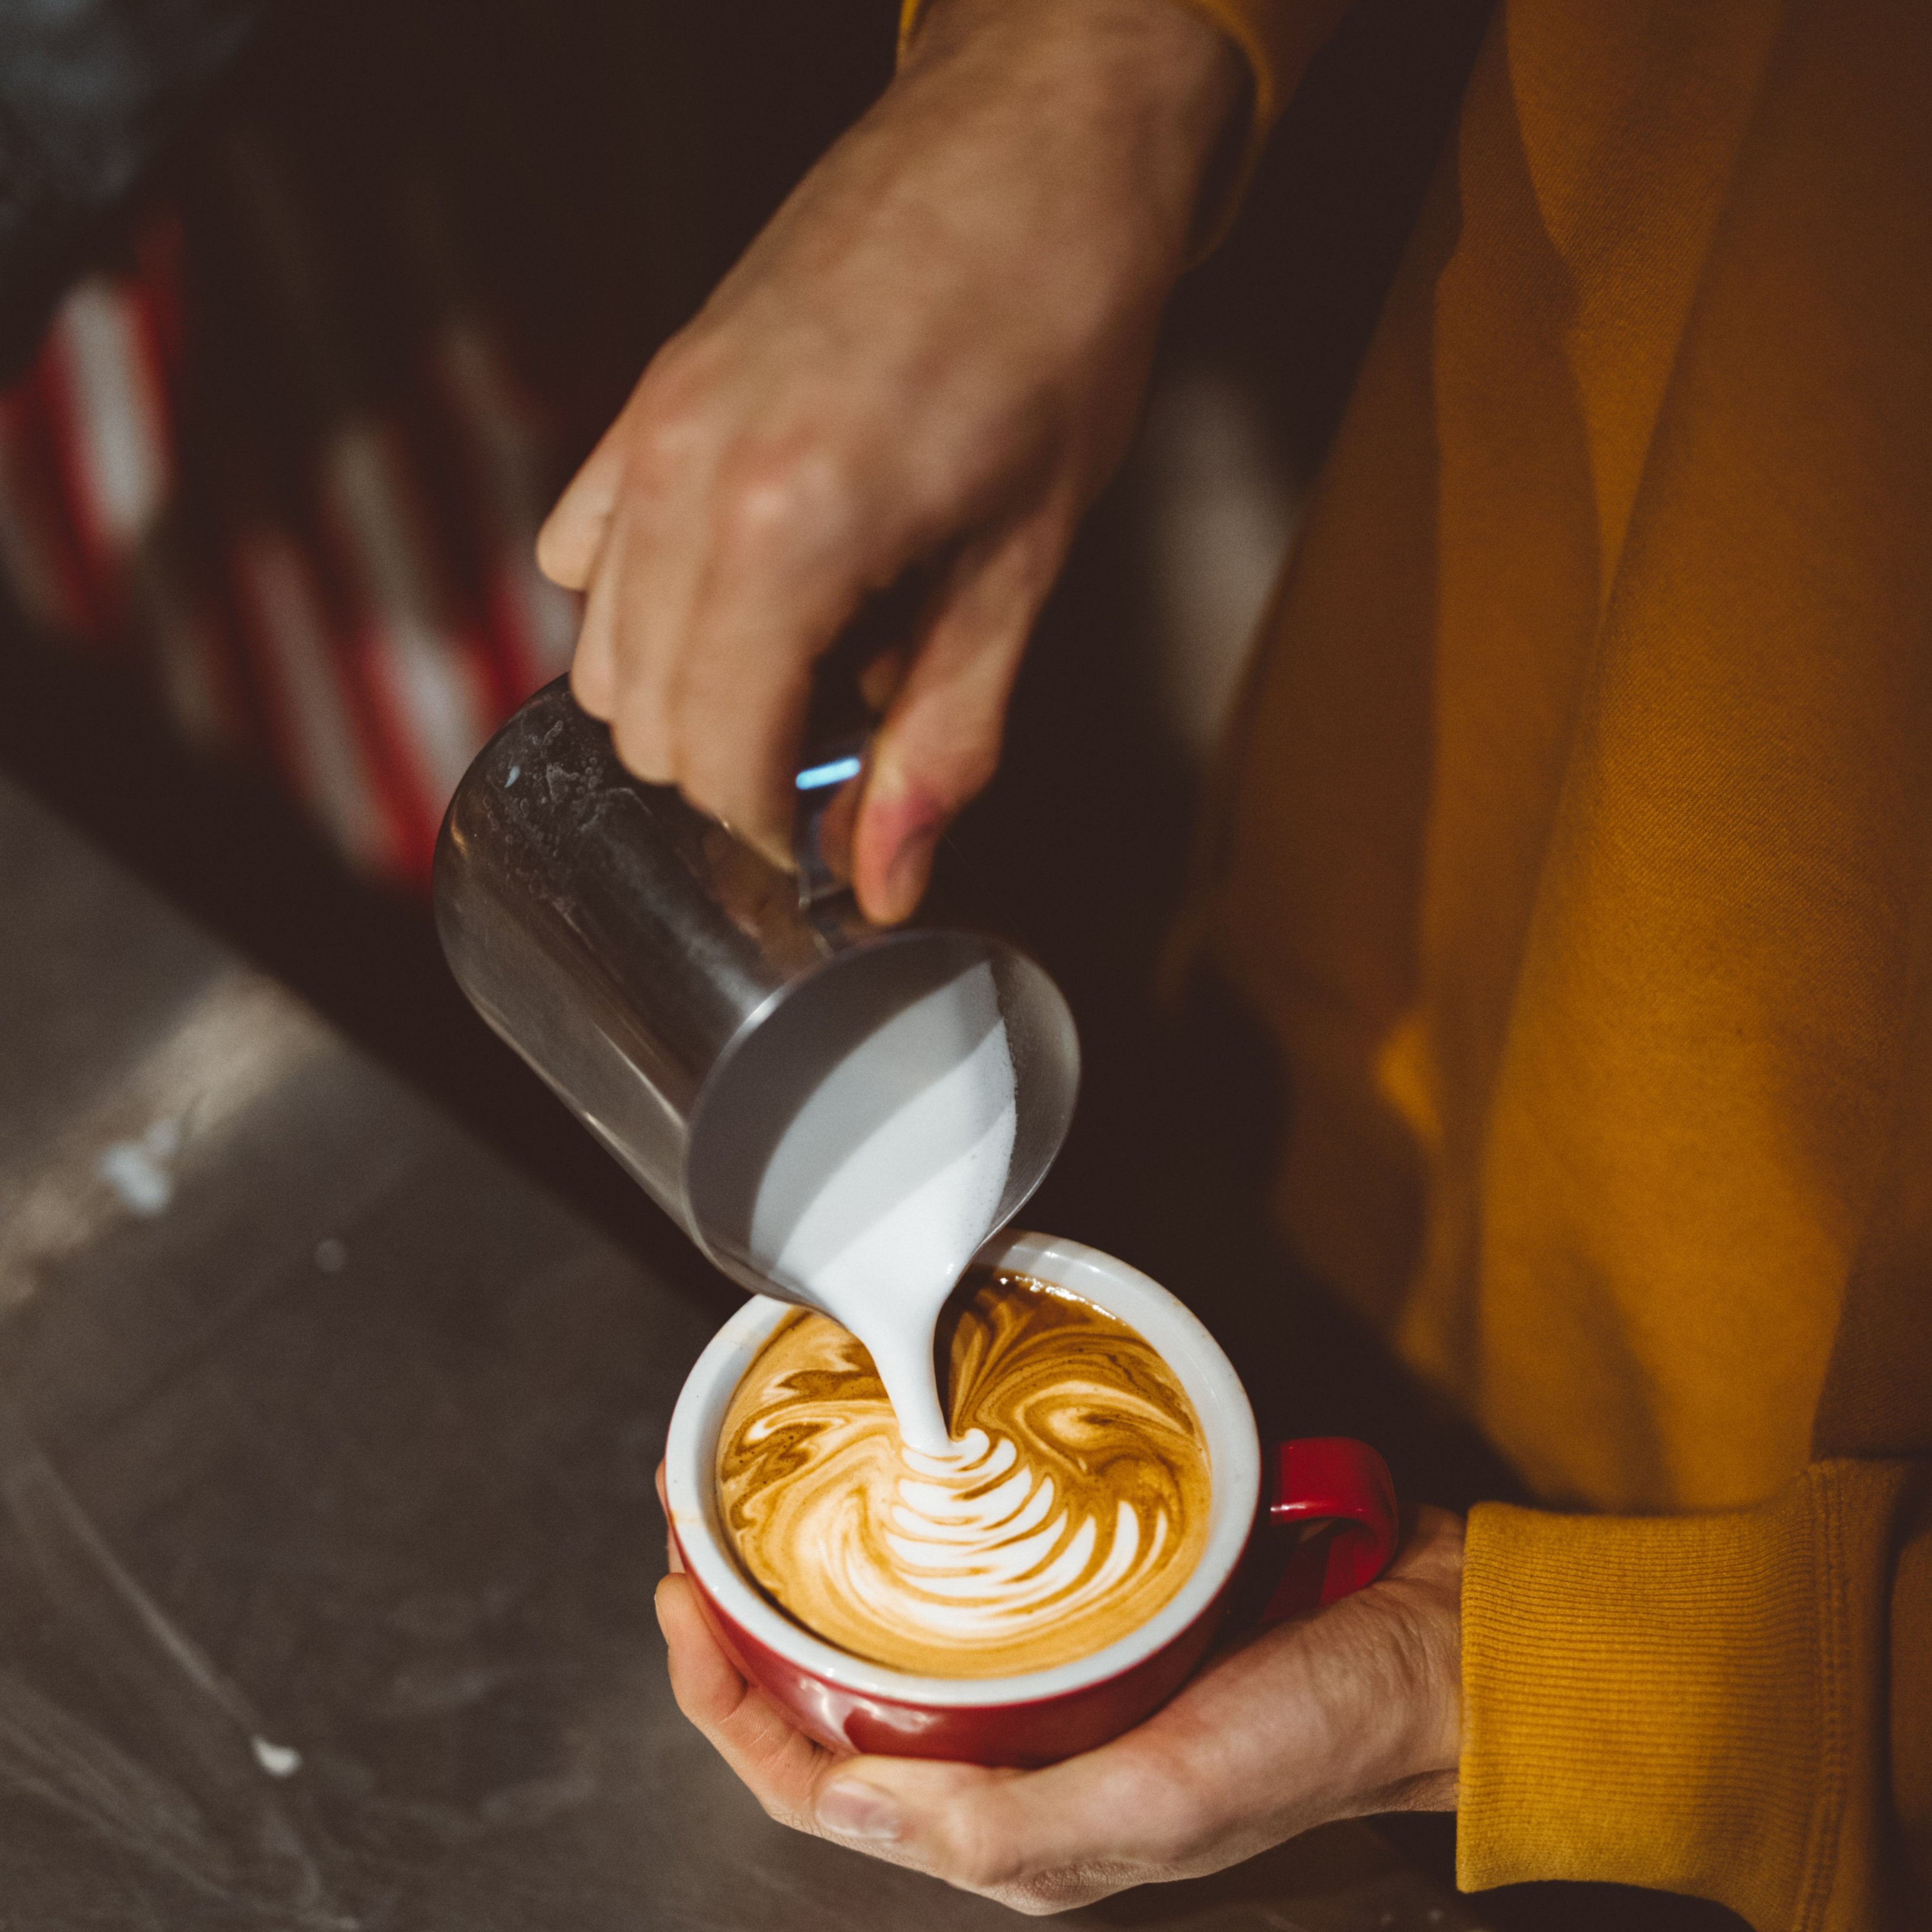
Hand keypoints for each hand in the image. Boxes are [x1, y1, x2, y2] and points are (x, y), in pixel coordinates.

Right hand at [539, 0, 1240, 920]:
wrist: (1035, 142)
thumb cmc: (1056, 326)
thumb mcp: (1023, 565)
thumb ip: (945, 736)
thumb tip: (889, 876)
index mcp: (790, 531)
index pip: (716, 758)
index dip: (773, 826)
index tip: (828, 835)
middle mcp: (690, 478)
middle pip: (642, 720)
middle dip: (732, 773)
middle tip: (834, 755)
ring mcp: (655, 427)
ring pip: (600, 647)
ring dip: (689, 698)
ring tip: (804, 669)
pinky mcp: (652, 391)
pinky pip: (587, 550)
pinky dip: (644, 609)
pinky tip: (743, 594)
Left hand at [654, 1494, 1462, 1914]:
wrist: (1429, 1651)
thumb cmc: (1319, 1732)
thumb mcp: (1169, 1799)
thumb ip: (1014, 1826)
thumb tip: (851, 1799)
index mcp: (1012, 1830)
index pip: (813, 1784)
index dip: (721, 1703)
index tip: (680, 1599)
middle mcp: (1012, 1760)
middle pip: (828, 1706)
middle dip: (738, 1626)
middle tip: (692, 1528)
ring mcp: (1048, 1681)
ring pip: (884, 1641)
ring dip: (805, 1576)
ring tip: (754, 1498)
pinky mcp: (1088, 1610)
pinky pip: (965, 1581)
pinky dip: (904, 1538)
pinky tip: (887, 1481)